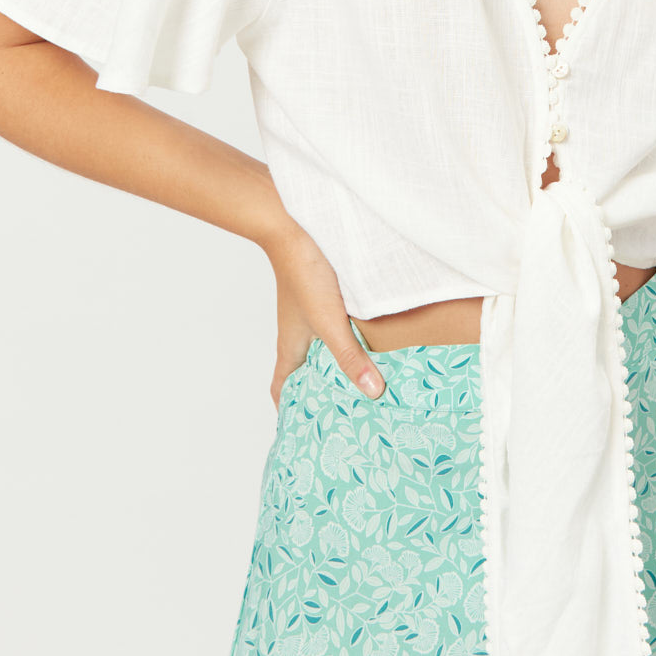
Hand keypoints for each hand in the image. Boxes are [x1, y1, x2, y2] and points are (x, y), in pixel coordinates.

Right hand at [263, 219, 385, 410]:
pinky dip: (347, 340)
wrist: (296, 225)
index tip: (304, 431)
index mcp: (291, 347)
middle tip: (346, 412)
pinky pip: (333, 327)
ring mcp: (310, 314)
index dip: (290, 411)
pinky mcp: (323, 295)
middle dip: (321, 393)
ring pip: (321, 349)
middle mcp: (298, 333)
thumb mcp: (331, 322)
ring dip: (337, 365)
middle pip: (305, 372)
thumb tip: (373, 393)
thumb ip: (351, 357)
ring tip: (365, 380)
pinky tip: (372, 340)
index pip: (282, 388)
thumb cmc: (303, 274)